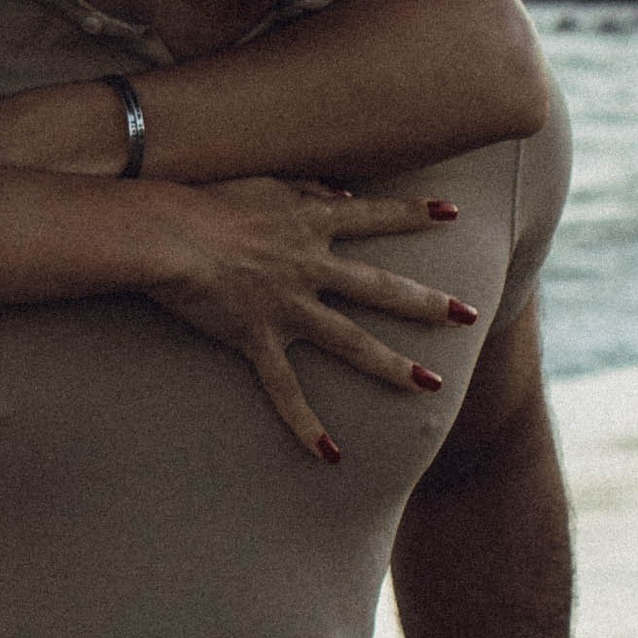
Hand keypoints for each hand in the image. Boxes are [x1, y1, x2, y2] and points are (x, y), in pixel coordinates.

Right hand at [146, 179, 477, 463]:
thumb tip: (343, 196)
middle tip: (469, 315)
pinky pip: (286, 389)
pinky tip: (330, 455)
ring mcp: (288, 306)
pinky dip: (306, 424)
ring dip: (393, 365)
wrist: (168, 234)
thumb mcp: (263, 182)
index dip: (413, 213)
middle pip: (380, 287)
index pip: (373, 215)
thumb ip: (307, 188)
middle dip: (427, 302)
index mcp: (310, 224)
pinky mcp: (258, 337)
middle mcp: (310, 267)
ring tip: (431, 386)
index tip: (451, 214)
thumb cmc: (207, 200)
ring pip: (351, 341)